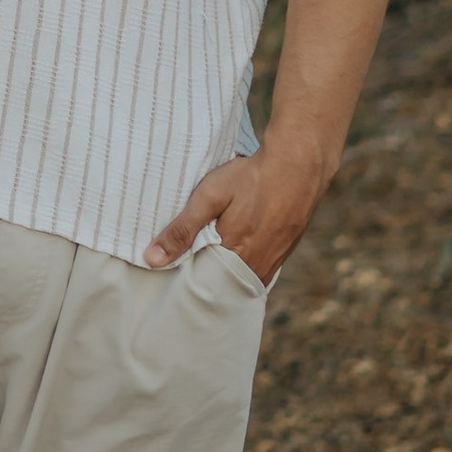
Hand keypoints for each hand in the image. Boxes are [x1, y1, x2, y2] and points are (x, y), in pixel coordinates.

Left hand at [141, 139, 330, 283]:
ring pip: (241, 281)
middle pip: (222, 286)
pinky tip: (232, 256)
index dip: (185, 282)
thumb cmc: (251, 177)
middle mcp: (256, 266)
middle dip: (204, 283)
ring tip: (206, 264)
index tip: (170, 278)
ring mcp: (273, 261)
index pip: (202, 286)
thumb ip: (182, 229)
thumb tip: (151, 260)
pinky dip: (242, 270)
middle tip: (185, 272)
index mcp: (233, 257)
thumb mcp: (209, 197)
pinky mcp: (283, 253)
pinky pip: (258, 272)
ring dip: (224, 277)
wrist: (299, 164)